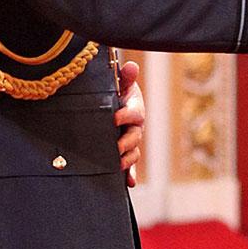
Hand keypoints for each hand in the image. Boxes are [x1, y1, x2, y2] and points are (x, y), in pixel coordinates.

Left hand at [114, 57, 144, 188]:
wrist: (111, 102)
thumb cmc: (116, 91)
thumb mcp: (119, 82)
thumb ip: (125, 76)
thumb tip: (131, 66)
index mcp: (135, 109)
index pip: (135, 113)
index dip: (126, 115)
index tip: (114, 118)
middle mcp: (136, 127)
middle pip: (135, 136)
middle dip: (126, 142)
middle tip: (116, 147)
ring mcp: (131, 142)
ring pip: (134, 153)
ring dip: (128, 160)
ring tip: (118, 164)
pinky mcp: (125, 153)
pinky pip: (130, 166)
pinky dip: (130, 175)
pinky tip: (128, 183)